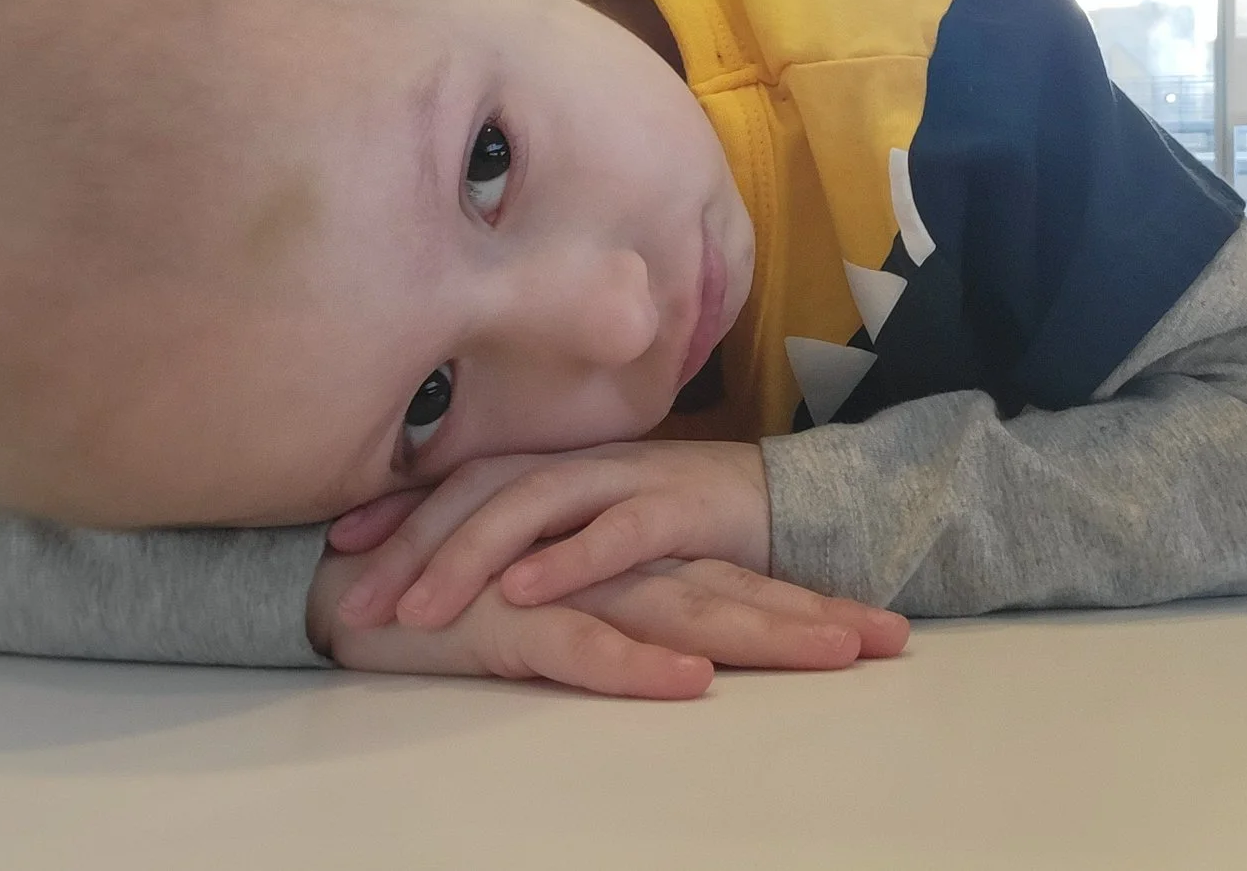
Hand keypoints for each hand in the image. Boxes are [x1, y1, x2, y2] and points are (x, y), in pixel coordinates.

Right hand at [311, 549, 906, 698]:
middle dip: (816, 619)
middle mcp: (612, 569)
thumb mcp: (565, 609)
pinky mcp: (512, 623)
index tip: (888, 631)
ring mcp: (565, 590)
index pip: (739, 583)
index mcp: (630, 564)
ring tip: (829, 655)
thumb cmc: (465, 598)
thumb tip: (703, 649)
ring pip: (679, 613)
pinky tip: (689, 683)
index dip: (812, 603)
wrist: (352, 581)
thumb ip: (629, 616)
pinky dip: (638, 665)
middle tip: (894, 640)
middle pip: (732, 595)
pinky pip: (586, 647)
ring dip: (757, 635)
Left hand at [328, 441, 775, 632]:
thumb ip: (539, 534)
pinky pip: (616, 532)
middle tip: (351, 601)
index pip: (462, 475)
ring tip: (416, 607)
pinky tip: (523, 590)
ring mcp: (629, 478)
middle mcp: (583, 461)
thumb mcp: (597, 524)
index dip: (400, 505)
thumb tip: (457, 566)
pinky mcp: (680, 507)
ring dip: (469, 554)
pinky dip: (568, 560)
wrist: (786, 501)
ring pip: (534, 504)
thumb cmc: (681, 523)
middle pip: (481, 488)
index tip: (338, 544)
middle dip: (411, 543)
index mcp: (559, 463)